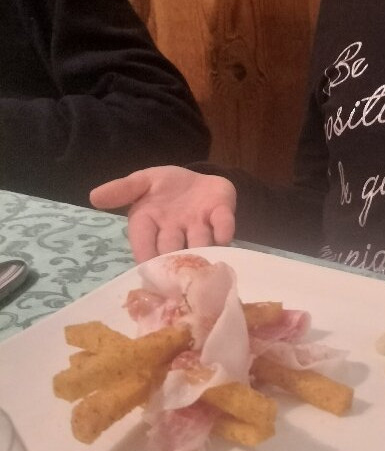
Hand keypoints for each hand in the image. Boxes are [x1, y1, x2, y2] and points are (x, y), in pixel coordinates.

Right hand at [90, 166, 236, 262]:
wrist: (198, 178)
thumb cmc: (166, 186)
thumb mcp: (143, 181)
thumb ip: (123, 189)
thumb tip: (94, 196)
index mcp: (149, 222)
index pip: (144, 241)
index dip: (145, 253)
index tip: (146, 265)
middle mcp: (175, 230)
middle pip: (173, 247)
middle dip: (175, 258)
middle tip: (179, 271)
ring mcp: (200, 225)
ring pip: (199, 240)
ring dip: (201, 248)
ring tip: (203, 257)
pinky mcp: (222, 215)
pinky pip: (223, 223)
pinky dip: (224, 229)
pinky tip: (224, 234)